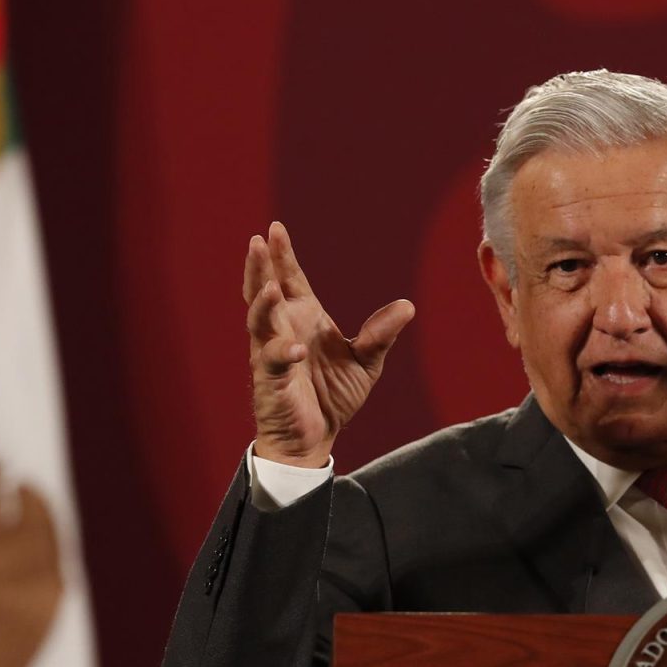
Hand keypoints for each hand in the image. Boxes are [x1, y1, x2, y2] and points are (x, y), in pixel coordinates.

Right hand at [243, 222, 414, 466]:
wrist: (315, 438)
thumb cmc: (333, 396)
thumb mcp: (366, 362)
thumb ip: (381, 334)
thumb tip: (408, 306)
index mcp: (303, 317)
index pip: (290, 278)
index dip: (282, 255)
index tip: (276, 228)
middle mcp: (282, 329)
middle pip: (264, 290)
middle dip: (260, 267)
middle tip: (258, 241)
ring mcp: (271, 353)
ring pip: (259, 321)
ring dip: (263, 304)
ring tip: (270, 287)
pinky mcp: (270, 381)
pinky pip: (272, 362)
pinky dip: (282, 352)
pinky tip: (295, 348)